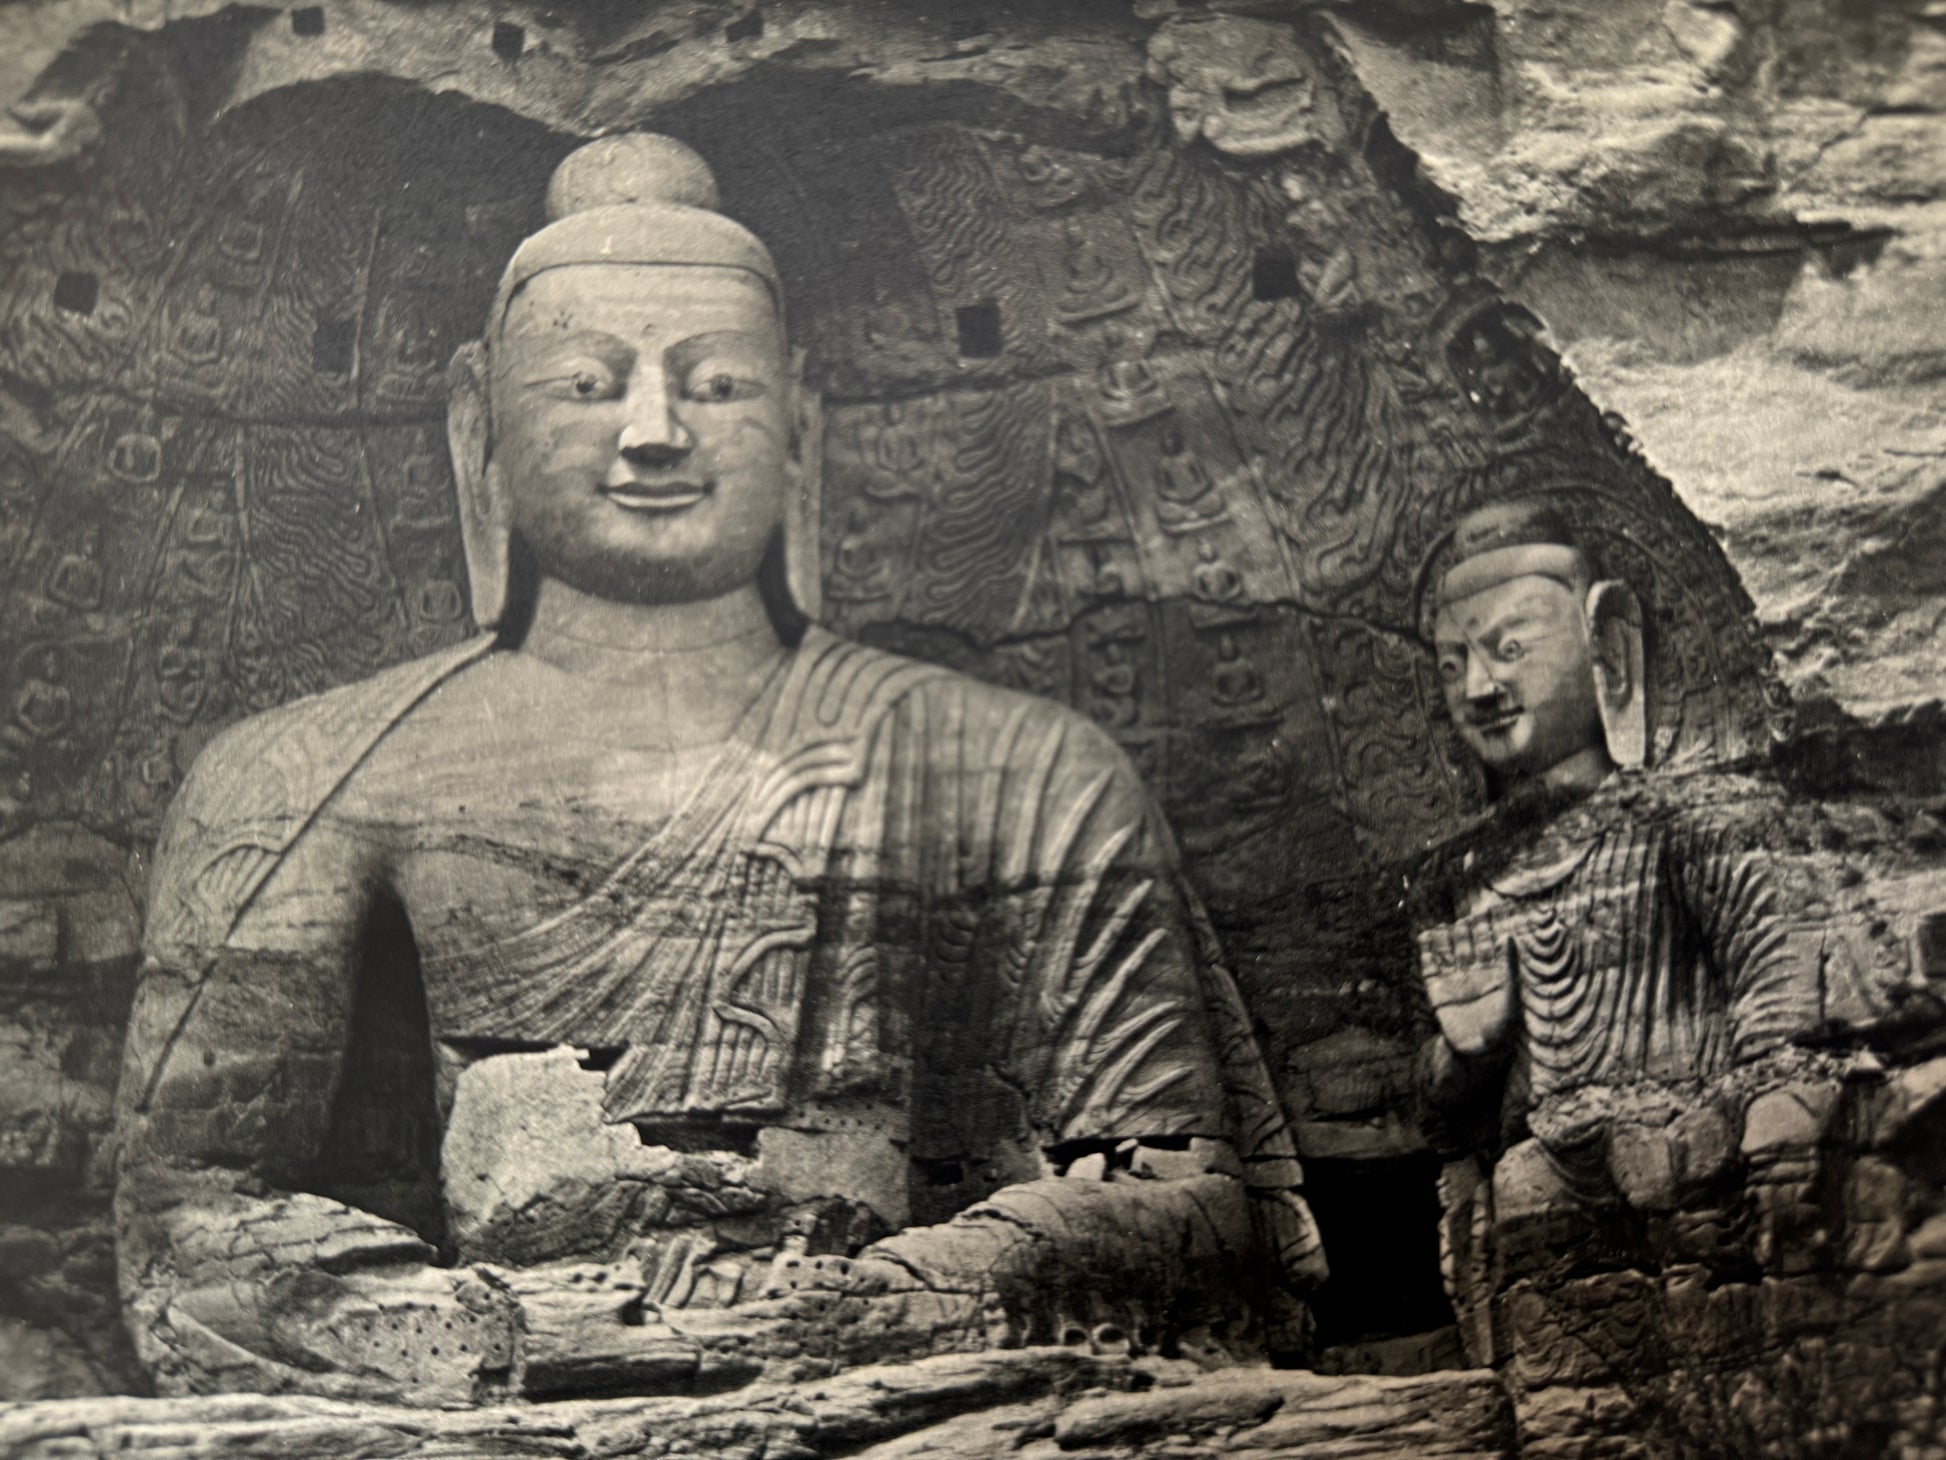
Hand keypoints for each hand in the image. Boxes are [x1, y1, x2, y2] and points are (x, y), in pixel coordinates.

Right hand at [1418, 911, 1516, 1057]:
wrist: (1477, 1053)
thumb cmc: (1501, 1028)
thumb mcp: (1511, 996)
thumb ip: (1508, 966)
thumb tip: (1509, 936)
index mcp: (1492, 974)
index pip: (1489, 945)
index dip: (1487, 928)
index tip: (1486, 911)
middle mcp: (1473, 975)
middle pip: (1467, 946)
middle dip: (1464, 932)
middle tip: (1462, 918)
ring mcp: (1454, 982)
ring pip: (1448, 954)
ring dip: (1443, 940)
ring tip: (1439, 926)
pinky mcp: (1438, 991)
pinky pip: (1431, 968)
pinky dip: (1427, 953)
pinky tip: (1425, 939)